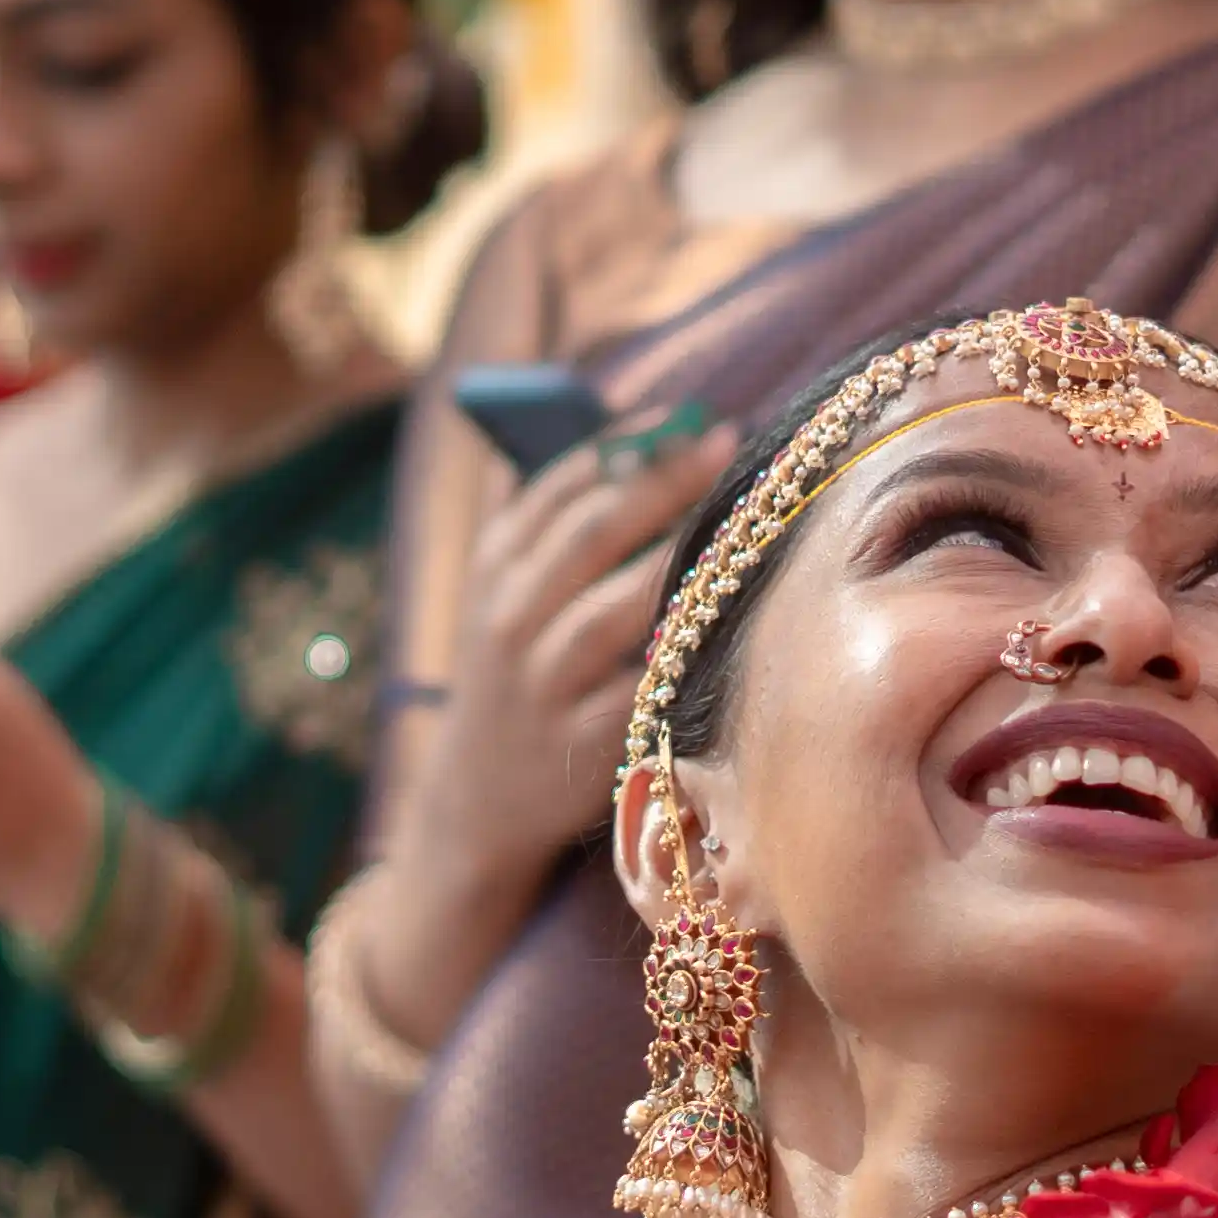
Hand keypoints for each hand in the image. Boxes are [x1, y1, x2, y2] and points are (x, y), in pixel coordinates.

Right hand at [405, 421, 730, 920]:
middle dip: (661, 479)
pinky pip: (643, 686)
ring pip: (617, 606)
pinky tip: (731, 617)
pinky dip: (683, 652)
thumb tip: (603, 422)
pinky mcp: (581, 741)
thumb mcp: (499, 594)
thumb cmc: (511, 676)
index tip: (688, 414)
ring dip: (680, 557)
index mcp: (494, 568)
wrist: (474, 802)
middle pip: (592, 532)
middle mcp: (511, 618)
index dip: (625, 444)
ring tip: (742, 522)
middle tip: (726, 441)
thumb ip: (535, 514)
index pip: (556, 485)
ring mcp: (545, 682)